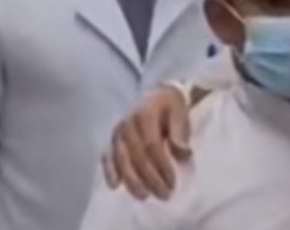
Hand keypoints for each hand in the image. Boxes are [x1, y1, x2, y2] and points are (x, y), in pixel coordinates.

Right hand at [102, 85, 192, 199]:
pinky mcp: (111, 138)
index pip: (152, 146)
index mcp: (145, 115)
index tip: (172, 182)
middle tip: (163, 195)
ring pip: (121, 160)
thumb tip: (182, 153)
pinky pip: (107, 156)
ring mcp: (117, 132)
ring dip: (132, 181)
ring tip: (143, 196)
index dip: (161, 166)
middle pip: (136, 156)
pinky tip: (114, 185)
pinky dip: (110, 171)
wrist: (157, 93)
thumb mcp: (180, 110)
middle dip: (149, 179)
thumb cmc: (171, 104)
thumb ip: (180, 131)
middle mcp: (127, 124)